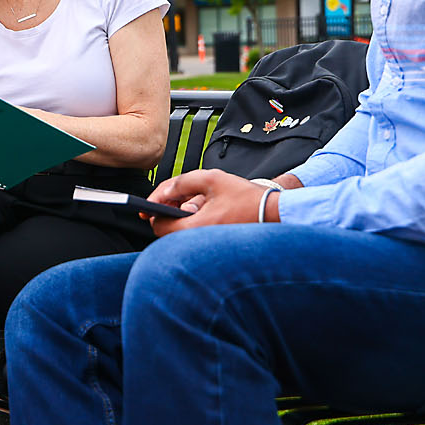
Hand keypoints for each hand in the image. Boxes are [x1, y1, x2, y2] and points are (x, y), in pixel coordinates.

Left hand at [146, 169, 274, 237]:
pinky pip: (194, 235)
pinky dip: (192, 222)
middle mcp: (199, 242)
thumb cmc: (246, 197)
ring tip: (190, 200)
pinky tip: (201, 208)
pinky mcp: (214, 245)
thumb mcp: (212, 179)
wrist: (273, 212)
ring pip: (181, 233)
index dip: (153, 211)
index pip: (159, 227)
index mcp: (195, 227)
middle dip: (167, 212)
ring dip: (180, 216)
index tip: (151, 203)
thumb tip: (164, 191)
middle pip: (168, 232)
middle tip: (173, 198)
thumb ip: (183, 182)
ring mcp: (207, 245)